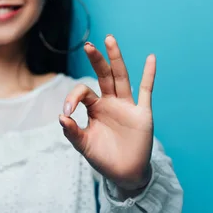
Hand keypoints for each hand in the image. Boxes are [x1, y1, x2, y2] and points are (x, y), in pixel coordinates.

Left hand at [59, 34, 154, 190]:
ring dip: (116, 59)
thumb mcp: (83, 145)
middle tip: (88, 45)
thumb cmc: (103, 158)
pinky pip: (146, 91)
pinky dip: (149, 75)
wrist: (124, 173)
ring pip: (121, 77)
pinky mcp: (141, 113)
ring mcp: (127, 106)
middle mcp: (110, 102)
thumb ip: (72, 132)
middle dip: (96, 60)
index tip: (67, 112)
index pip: (84, 93)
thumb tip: (61, 117)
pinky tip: (150, 58)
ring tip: (109, 39)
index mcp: (95, 108)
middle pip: (103, 75)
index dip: (73, 98)